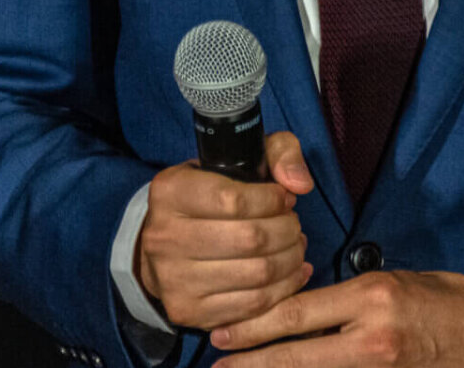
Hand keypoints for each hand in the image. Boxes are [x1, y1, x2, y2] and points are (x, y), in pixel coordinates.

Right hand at [134, 130, 315, 327]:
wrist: (164, 248)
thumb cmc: (209, 199)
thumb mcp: (237, 160)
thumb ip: (278, 153)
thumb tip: (300, 184)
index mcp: (170, 191)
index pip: (234, 199)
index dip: (272, 200)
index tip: (285, 198)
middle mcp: (163, 236)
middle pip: (250, 239)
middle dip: (287, 231)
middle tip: (293, 226)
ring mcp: (173, 278)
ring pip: (257, 274)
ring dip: (290, 259)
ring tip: (295, 246)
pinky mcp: (187, 310)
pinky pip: (252, 305)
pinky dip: (284, 289)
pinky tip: (292, 273)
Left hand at [210, 268, 463, 365]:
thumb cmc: (442, 300)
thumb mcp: (390, 282)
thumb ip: (344, 298)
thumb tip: (298, 312)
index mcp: (369, 298)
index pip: (297, 314)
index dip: (254, 327)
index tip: (223, 335)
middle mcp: (370, 337)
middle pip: (295, 355)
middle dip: (251, 363)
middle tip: (217, 365)